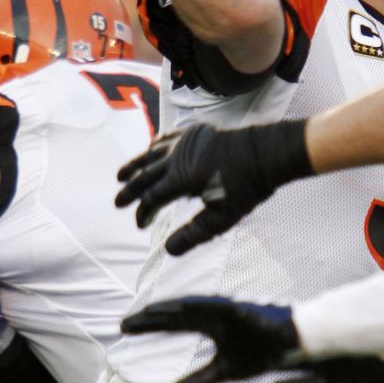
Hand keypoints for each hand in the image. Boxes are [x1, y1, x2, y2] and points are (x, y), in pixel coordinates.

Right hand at [115, 120, 310, 254]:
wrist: (266, 153)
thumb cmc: (246, 187)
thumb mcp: (222, 217)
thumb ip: (194, 234)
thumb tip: (168, 250)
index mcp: (181, 179)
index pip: (151, 199)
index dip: (143, 214)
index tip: (141, 225)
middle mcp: (176, 157)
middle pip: (144, 175)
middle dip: (129, 190)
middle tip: (117, 203)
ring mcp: (184, 141)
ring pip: (150, 153)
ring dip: (135, 165)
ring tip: (120, 175)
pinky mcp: (195, 132)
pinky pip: (166, 138)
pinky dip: (153, 146)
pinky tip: (149, 150)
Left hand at [122, 296, 300, 382]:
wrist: (292, 345)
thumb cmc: (261, 353)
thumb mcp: (224, 371)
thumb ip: (200, 378)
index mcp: (209, 325)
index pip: (173, 324)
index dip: (150, 325)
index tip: (125, 329)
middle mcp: (214, 315)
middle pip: (175, 315)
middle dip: (150, 319)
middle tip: (123, 324)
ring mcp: (227, 310)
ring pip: (191, 307)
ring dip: (170, 310)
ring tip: (147, 313)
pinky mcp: (241, 310)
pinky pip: (217, 307)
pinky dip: (199, 306)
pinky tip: (181, 307)